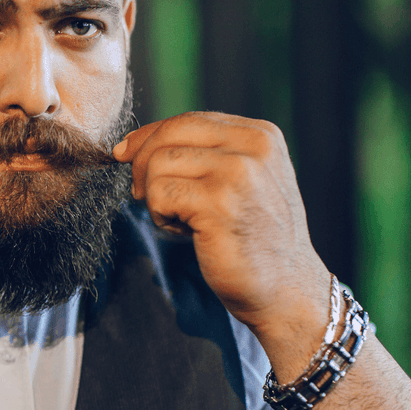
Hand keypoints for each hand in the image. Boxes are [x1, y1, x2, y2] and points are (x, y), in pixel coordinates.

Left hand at [112, 112, 331, 372]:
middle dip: (142, 163)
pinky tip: (185, 231)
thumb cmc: (252, 238)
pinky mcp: (219, 203)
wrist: (285, 288)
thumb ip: (200, 155)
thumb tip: (128, 146)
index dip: (149, 136)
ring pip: (158, 164)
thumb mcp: (237, 181)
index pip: (188, 120)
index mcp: (260, 135)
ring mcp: (238, 173)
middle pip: (169, 134)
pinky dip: (160, 215)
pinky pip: (159, 193)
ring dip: (154, 196)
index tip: (125, 154)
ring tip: (181, 220)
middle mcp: (254, 147)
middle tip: (142, 195)